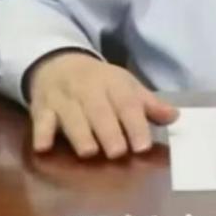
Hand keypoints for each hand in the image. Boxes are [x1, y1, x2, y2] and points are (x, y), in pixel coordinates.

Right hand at [28, 51, 178, 158]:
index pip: (127, 103)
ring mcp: (64, 99)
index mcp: (114, 84)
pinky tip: (43, 147)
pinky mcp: (42, 107)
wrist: (59, 63)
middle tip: (118, 153)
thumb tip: (175, 117)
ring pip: (72, 116)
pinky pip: (40, 119)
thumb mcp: (126, 87)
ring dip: (80, 134)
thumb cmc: (100, 82)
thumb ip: (149, 105)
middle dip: (108, 131)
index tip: (143, 146)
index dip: (136, 124)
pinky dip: (41, 133)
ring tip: (89, 153)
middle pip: (99, 111)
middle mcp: (89, 90)